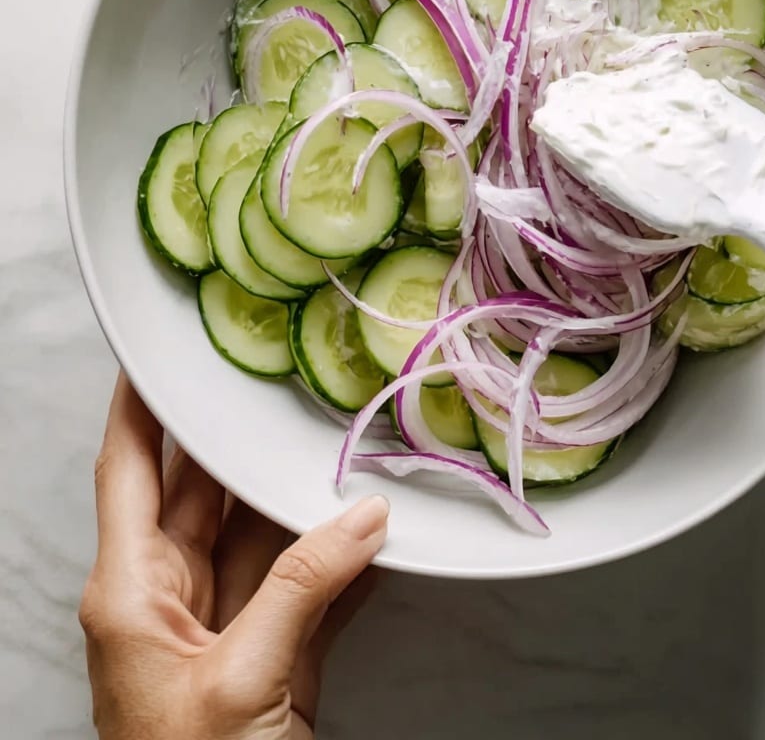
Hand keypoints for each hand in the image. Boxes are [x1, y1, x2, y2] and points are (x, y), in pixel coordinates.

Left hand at [79, 374, 388, 738]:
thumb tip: (365, 517)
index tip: (155, 348)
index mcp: (131, 588)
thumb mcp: (240, 680)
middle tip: (272, 375)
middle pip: (202, 487)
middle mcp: (171, 593)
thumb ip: (304, 587)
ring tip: (335, 431)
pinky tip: (372, 520)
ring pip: (262, 528)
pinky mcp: (272, 651)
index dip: (138, 404)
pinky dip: (339, 552)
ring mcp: (225, 621)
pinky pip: (306, 579)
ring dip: (299, 490)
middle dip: (235, 433)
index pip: (127, 468)